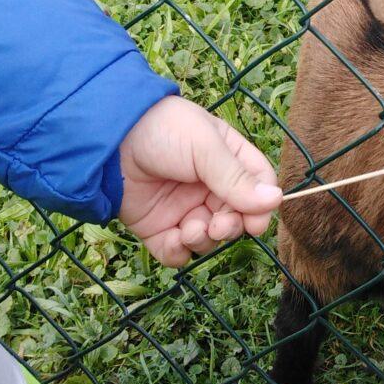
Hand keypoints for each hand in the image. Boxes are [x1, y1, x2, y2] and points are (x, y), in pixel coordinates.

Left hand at [118, 96, 280, 267]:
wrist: (108, 140)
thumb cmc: (162, 130)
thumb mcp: (205, 147)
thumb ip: (236, 178)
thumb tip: (275, 201)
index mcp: (227, 159)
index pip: (257, 186)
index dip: (260, 206)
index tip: (255, 222)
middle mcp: (208, 186)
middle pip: (236, 218)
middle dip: (230, 226)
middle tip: (218, 225)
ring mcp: (183, 208)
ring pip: (209, 239)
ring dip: (205, 239)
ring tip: (190, 228)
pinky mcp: (158, 228)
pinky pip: (178, 252)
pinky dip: (180, 252)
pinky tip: (175, 240)